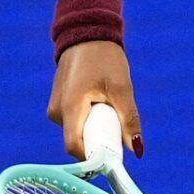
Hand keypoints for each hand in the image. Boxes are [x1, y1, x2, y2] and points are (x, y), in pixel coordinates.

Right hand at [47, 40, 144, 160]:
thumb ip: (129, 119)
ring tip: (109, 102)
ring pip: (80, 131)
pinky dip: (92, 118)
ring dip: (98, 126)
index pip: (76, 147)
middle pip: (80, 141)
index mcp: (69, 108)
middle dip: (101, 138)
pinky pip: (77, 122)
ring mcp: (56, 109)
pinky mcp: (60, 105)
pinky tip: (101, 100)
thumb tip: (137, 149)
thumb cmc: (105, 59)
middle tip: (119, 123)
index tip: (115, 157)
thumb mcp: (122, 88)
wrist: (87, 36)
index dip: (94, 156)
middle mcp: (57, 113)